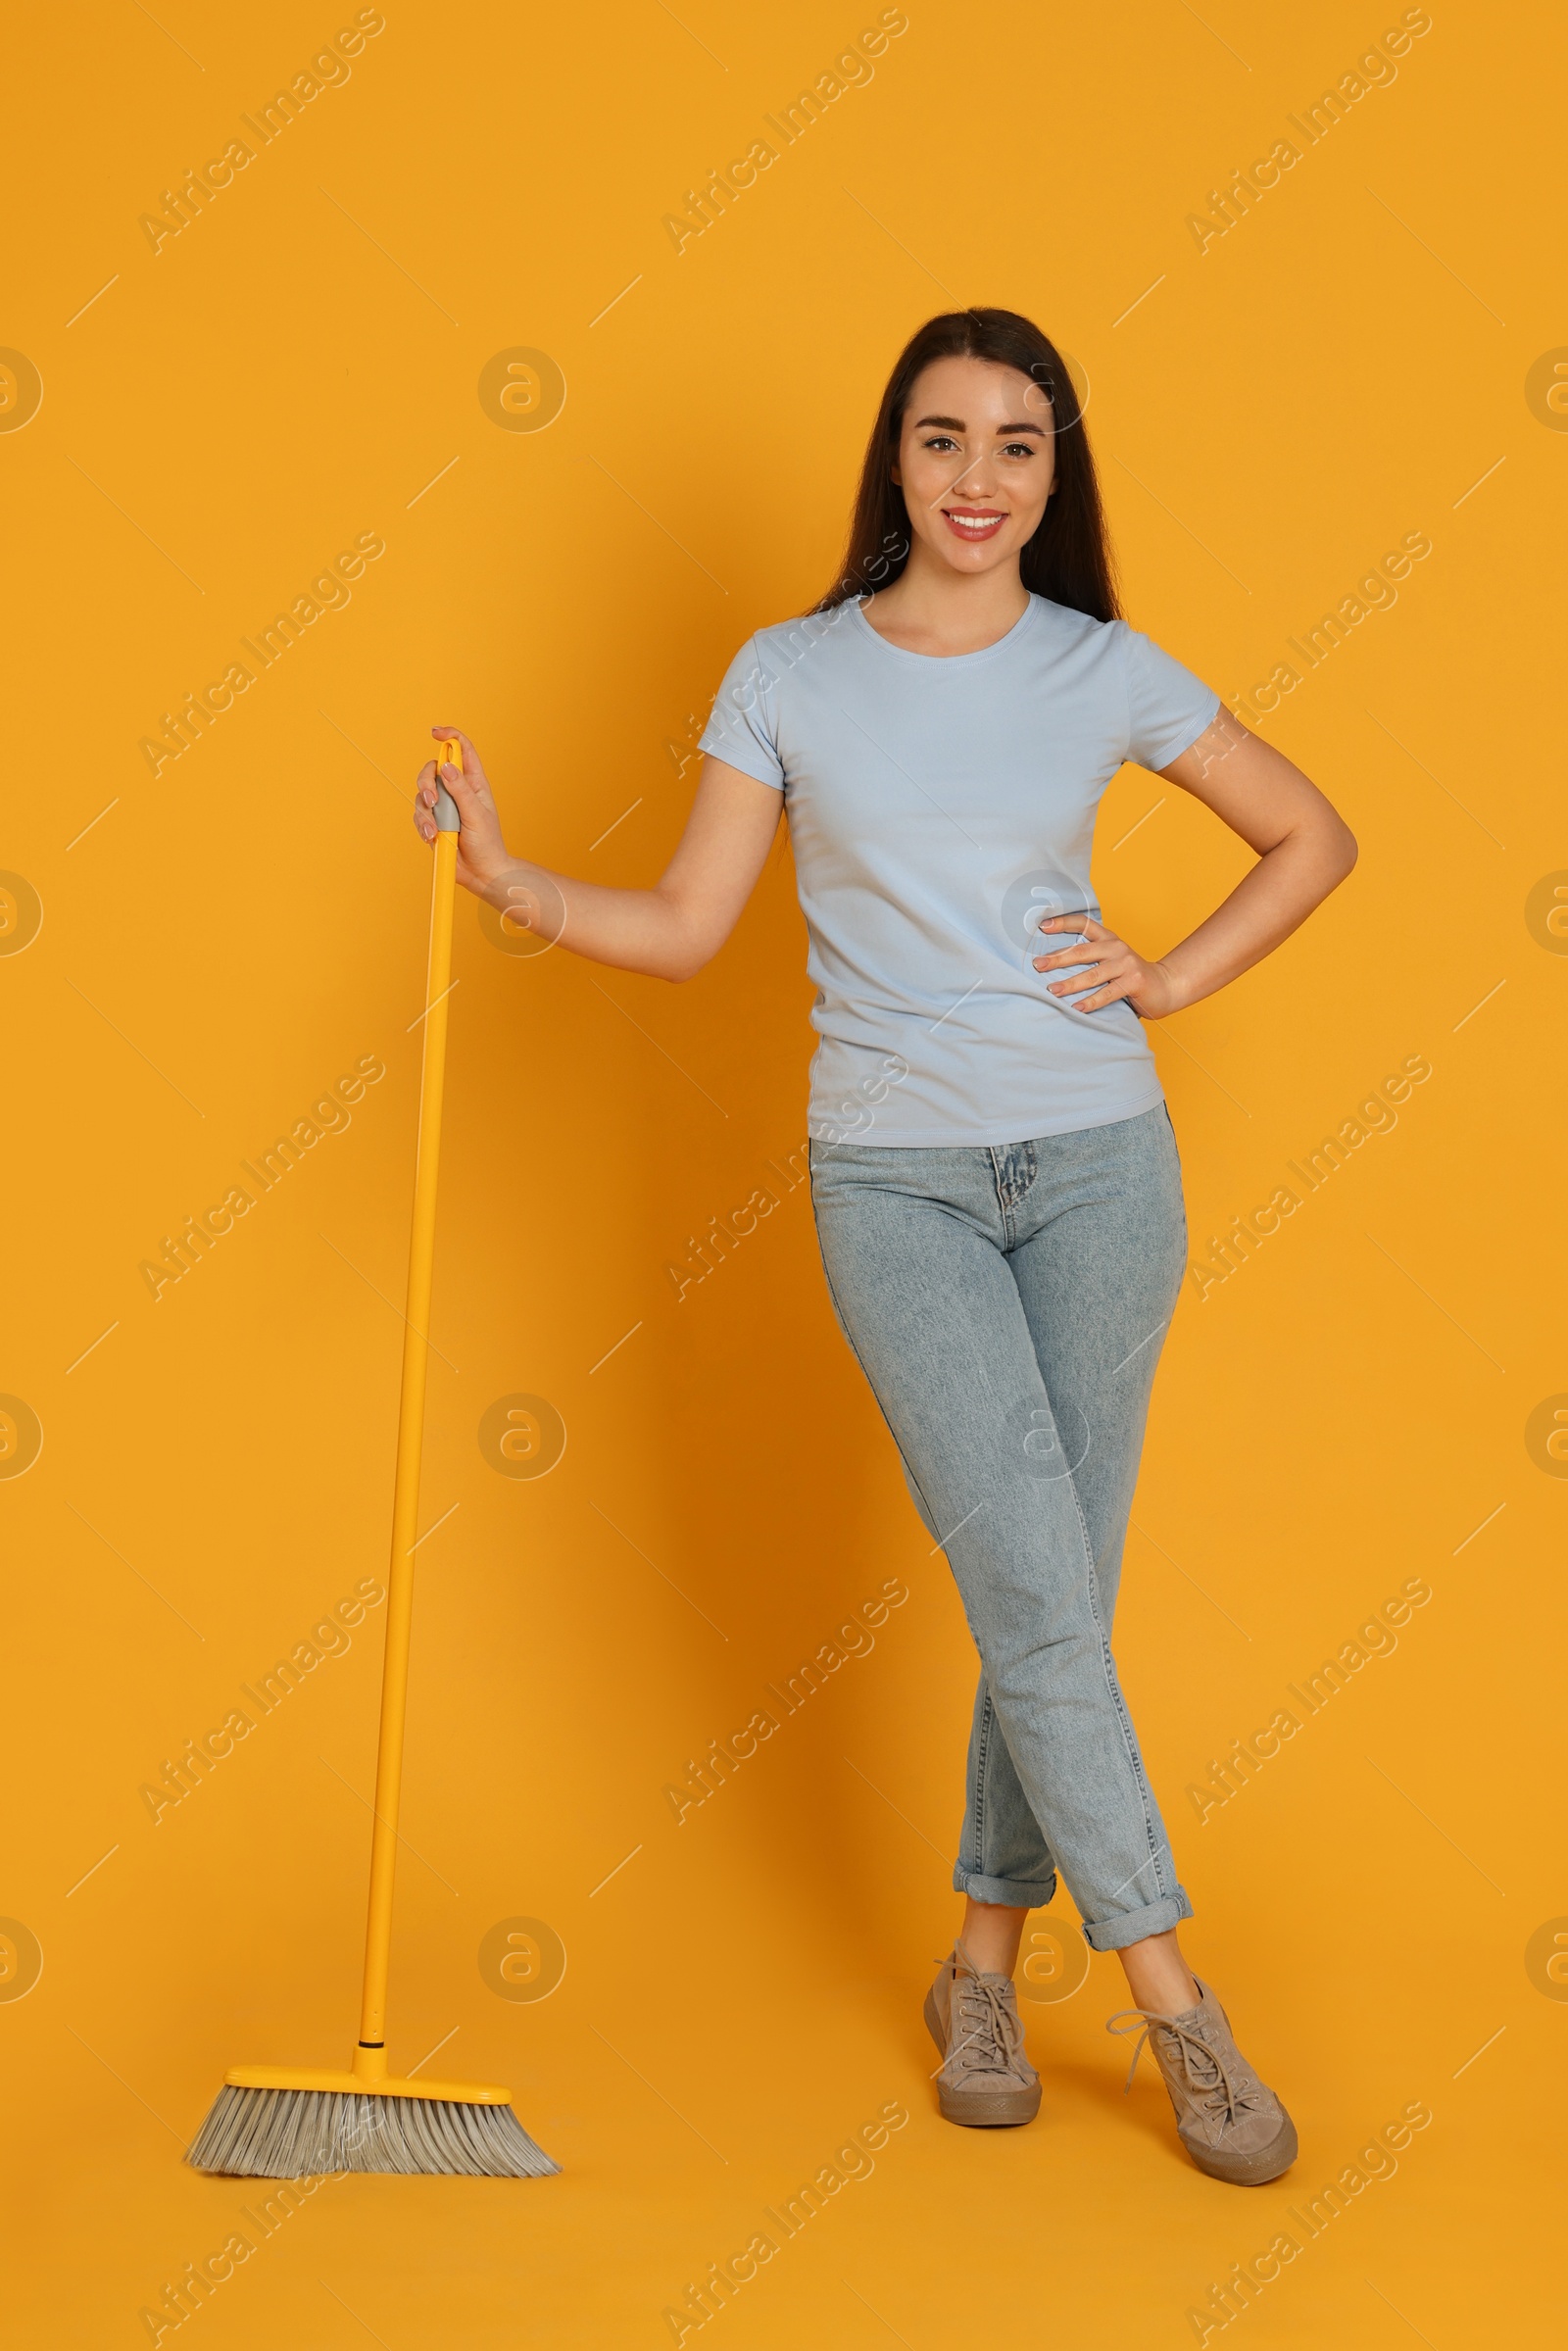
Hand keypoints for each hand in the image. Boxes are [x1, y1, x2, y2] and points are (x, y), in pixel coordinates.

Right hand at [412, 727, 515, 897]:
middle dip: (426, 782)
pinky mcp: (433, 822)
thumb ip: (460, 789)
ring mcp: (443, 807)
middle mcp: (456, 791)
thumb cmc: (487, 843)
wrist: (481, 873)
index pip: (461, 750)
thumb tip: (446, 766)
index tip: (436, 732)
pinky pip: (419, 816)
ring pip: (422, 794)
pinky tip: (433, 837)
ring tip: (435, 830)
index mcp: (473, 783)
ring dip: (425, 812)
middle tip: (432, 801)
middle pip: (432, 770)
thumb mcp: (476, 814)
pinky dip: (423, 826)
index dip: (449, 737)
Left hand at [1032, 913, 1180, 1018]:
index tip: (1042, 926)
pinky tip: (1076, 1007)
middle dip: (1058, 958)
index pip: (1084, 923)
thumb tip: (1052, 965)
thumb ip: (1091, 959)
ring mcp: (1126, 964)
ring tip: (1052, 990)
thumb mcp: (1111, 961)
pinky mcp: (1134, 981)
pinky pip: (1107, 993)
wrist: (1166, 986)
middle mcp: (1116, 947)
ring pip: (1092, 974)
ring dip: (1070, 983)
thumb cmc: (1131, 976)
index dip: (1063, 922)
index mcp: (1109, 939)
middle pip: (1082, 950)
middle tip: (1038, 965)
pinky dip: (1090, 1001)